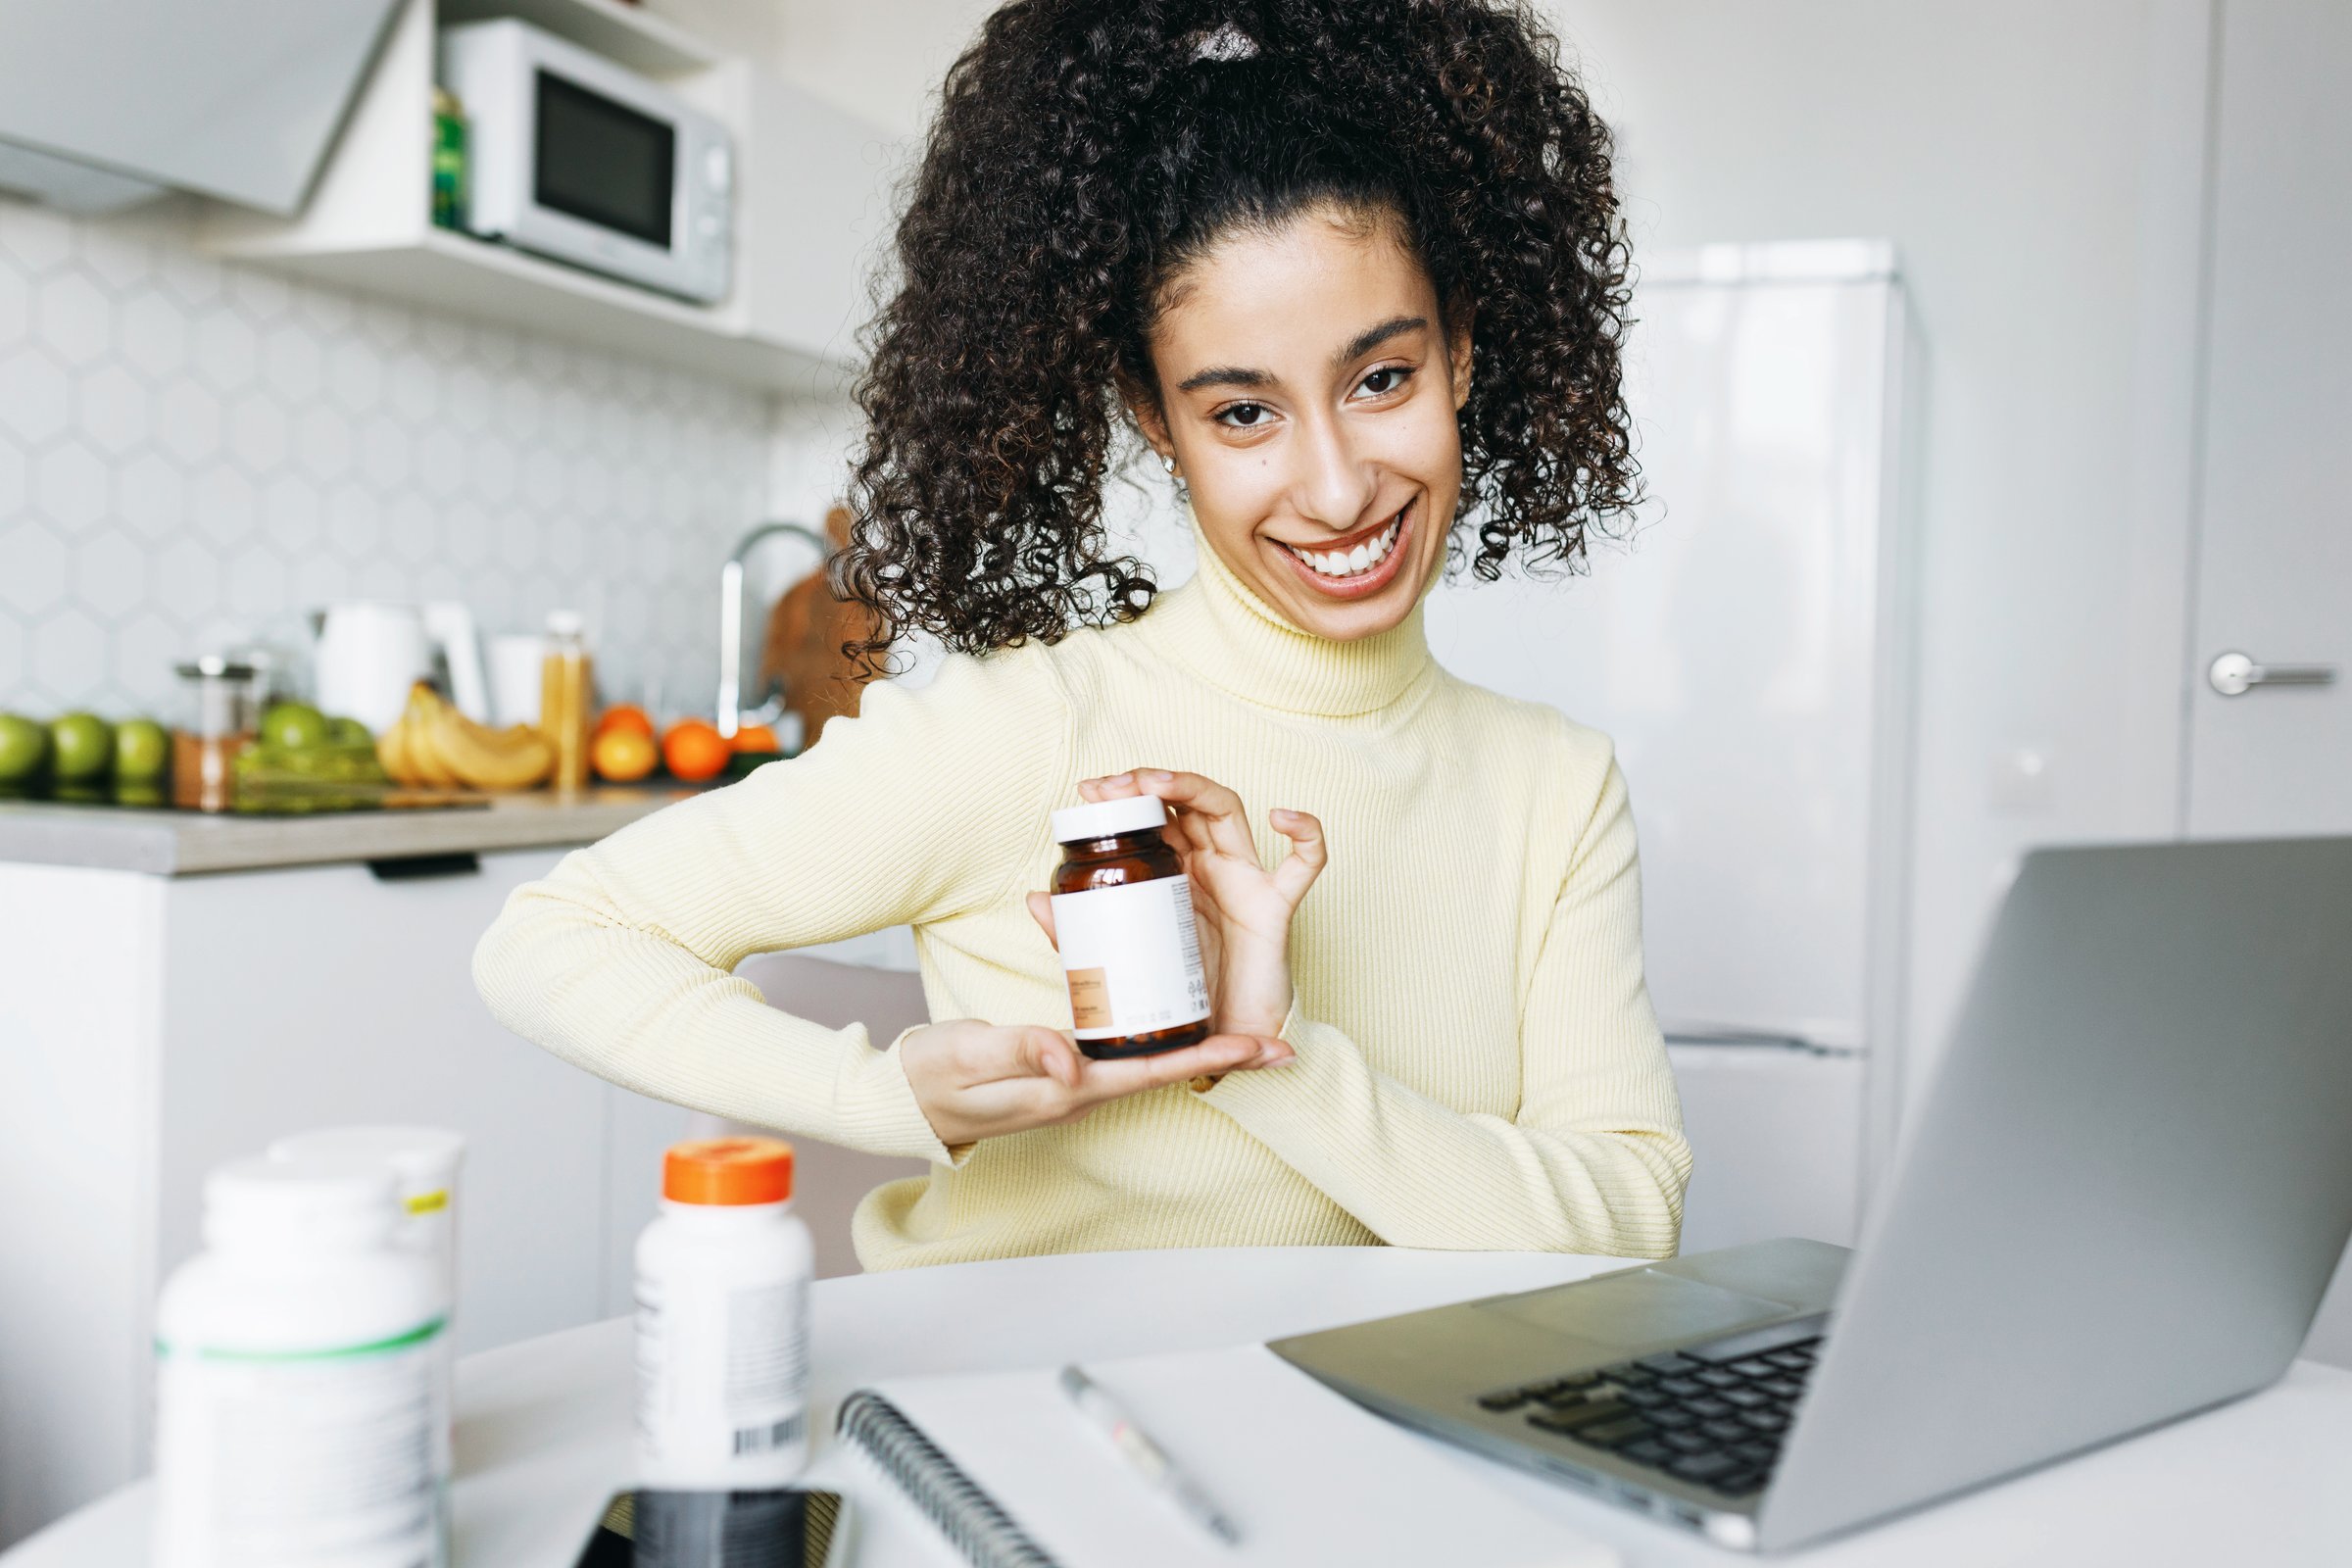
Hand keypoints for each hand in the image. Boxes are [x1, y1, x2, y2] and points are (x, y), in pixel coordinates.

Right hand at [899, 1018, 1290, 1146]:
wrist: (896, 1097)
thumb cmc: (930, 1078)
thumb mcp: (972, 1055)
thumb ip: (1023, 1051)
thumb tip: (1075, 1060)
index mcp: (1068, 1090)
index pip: (1156, 1072)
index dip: (1212, 1056)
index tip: (1261, 1047)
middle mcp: (1078, 1089)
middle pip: (1164, 1067)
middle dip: (1221, 1053)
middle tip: (1275, 1038)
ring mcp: (1068, 1081)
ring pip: (1143, 1058)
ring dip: (1190, 1042)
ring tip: (1236, 1022)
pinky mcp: (1055, 1066)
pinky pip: (1113, 1045)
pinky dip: (1147, 1028)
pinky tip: (1160, 1010)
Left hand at [1029, 769, 1324, 1040]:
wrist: (1226, 1044)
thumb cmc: (1182, 998)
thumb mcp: (1119, 960)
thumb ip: (1080, 932)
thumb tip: (1031, 900)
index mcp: (1175, 873)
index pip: (1153, 814)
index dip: (1125, 794)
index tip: (1088, 791)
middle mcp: (1210, 866)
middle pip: (1187, 801)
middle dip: (1151, 783)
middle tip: (1113, 785)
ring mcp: (1245, 880)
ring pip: (1229, 811)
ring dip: (1195, 786)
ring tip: (1158, 783)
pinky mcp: (1275, 906)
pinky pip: (1307, 863)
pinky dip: (1306, 832)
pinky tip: (1281, 815)